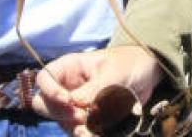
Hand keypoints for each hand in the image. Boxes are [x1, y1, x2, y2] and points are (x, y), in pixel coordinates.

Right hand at [32, 46, 163, 135]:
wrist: (148, 74)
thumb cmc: (128, 63)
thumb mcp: (113, 72)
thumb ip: (95, 88)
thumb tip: (77, 104)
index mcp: (69, 68)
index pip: (44, 79)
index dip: (50, 91)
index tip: (68, 101)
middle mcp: (67, 87)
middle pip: (44, 104)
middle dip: (59, 113)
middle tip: (81, 116)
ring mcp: (75, 105)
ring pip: (61, 121)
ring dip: (74, 128)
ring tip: (91, 130)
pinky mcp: (87, 120)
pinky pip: (78, 131)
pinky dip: (85, 135)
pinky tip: (96, 135)